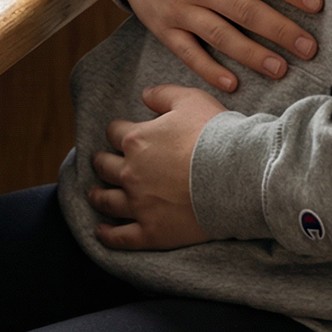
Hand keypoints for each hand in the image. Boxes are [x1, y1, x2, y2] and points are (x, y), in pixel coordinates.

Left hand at [88, 83, 223, 249]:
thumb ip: (163, 95)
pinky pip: (121, 237)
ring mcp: (140, 204)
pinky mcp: (153, 232)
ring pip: (107, 201)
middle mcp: (131, 172)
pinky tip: (101, 232)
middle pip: (105, 166)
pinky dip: (107, 235)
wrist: (237, 176)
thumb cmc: (214, 135)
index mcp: (136, 140)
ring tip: (94, 195)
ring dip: (97, 196)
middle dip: (101, 161)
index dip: (118, 131)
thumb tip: (145, 94)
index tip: (120, 134)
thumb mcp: (190, 100)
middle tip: (100, 162)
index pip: (114, 133)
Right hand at [111, 0, 322, 92]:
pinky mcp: (164, 27)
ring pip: (220, 36)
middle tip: (310, 48)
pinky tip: (233, 83)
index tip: (316, 4)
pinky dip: (209, 70)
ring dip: (252, 55)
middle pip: (245, 10)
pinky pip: (188, 52)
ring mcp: (179, 7)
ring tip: (281, 69)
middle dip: (280, 31)